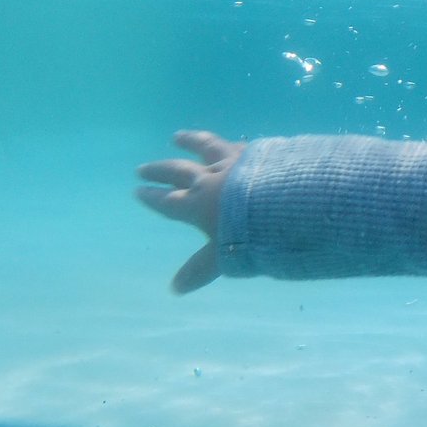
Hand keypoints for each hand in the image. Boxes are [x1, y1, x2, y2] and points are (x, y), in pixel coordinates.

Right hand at [135, 130, 244, 293]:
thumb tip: (175, 289)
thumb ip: (201, 268)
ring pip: (205, 147)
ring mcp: (233, 161)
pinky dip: (227, 143)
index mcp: (198, 204)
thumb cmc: (254, 234)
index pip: (169, 201)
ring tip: (177, 137)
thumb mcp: (225, 257)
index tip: (138, 191)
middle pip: (178, 172)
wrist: (289, 202)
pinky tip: (230, 141)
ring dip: (189, 142)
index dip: (153, 198)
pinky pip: (235, 144)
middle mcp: (210, 178)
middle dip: (159, 171)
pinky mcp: (257, 151)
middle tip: (142, 169)